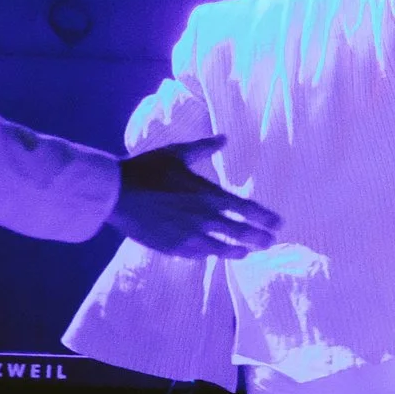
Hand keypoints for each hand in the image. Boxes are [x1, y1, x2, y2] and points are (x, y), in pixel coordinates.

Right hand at [108, 137, 278, 257]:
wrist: (116, 193)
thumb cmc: (146, 169)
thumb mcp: (177, 153)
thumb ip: (204, 148)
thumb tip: (225, 138)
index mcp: (210, 195)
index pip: (249, 210)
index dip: (266, 218)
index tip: (279, 223)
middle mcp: (205, 218)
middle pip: (242, 233)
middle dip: (260, 239)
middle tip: (270, 242)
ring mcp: (190, 236)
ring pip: (223, 249)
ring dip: (238, 251)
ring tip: (246, 253)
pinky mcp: (174, 248)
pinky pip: (199, 255)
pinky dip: (209, 255)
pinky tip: (214, 255)